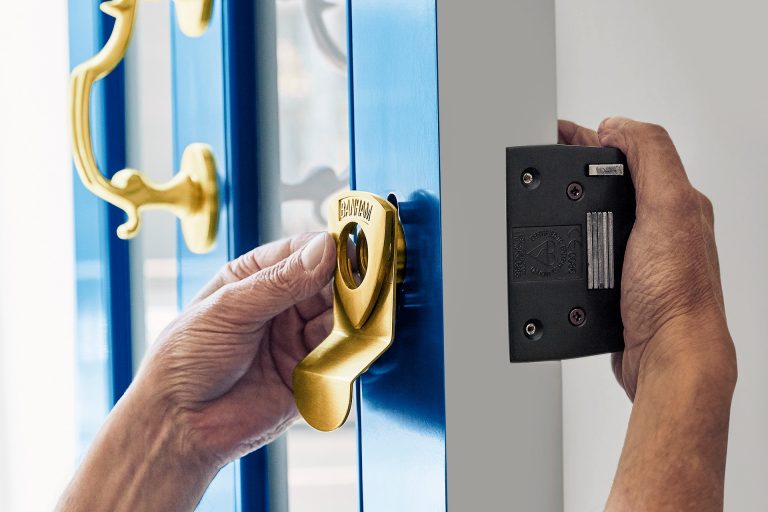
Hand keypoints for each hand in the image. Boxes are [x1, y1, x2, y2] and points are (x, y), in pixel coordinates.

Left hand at [57, 232, 335, 511]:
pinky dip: (348, 351)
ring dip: (347, 319)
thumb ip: (280, 282)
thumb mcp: (230, 309)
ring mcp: (296, 339)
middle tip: (359, 287)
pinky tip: (344, 348)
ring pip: (338, 319)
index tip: (349, 250)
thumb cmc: (184, 360)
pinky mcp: (310, 374)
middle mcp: (280, 306)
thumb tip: (323, 250)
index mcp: (255, 278)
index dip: (326, 248)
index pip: (301, 251)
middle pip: (327, 285)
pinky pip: (339, 356)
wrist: (180, 426)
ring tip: (349, 322)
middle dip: (344, 286)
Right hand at [559, 118, 735, 398]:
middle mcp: (660, 226)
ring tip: (549, 199)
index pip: (633, 150)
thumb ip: (650, 157)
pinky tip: (562, 245)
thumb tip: (618, 125)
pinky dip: (573, 244)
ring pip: (598, 217)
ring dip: (573, 208)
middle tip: (548, 161)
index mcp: (677, 200)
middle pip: (613, 181)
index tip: (560, 132)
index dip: (594, 137)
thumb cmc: (677, 295)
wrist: (665, 357)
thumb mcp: (670, 207)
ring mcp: (639, 256)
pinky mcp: (620, 283)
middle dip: (580, 168)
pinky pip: (590, 252)